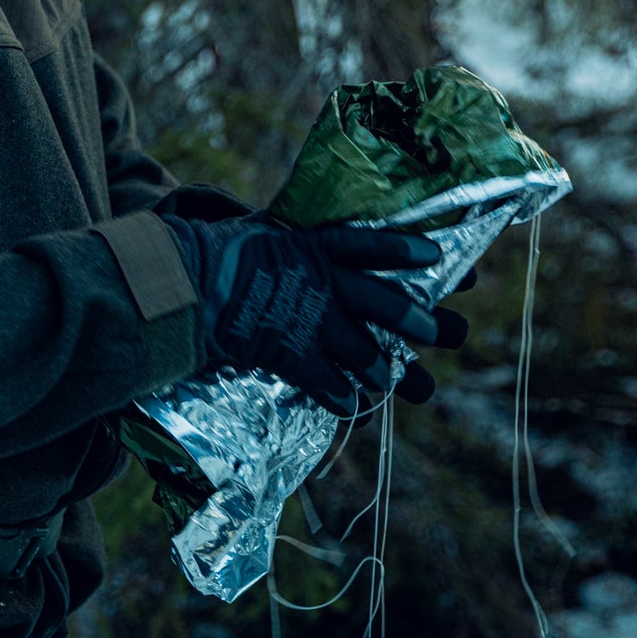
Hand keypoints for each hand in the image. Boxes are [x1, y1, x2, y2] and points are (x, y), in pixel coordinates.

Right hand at [162, 214, 467, 413]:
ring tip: (389, 379)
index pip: (372, 246)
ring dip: (381, 369)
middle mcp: (325, 283)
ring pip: (366, 353)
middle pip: (387, 305)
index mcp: (317, 245)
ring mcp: (312, 321)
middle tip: (448, 333)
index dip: (406, 250)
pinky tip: (347, 404)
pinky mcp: (293, 355)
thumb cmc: (221, 254)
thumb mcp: (263, 233)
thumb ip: (294, 243)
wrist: (188, 285)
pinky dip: (340, 397)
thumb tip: (309, 246)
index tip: (435, 255)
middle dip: (422, 322)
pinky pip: (329, 384)